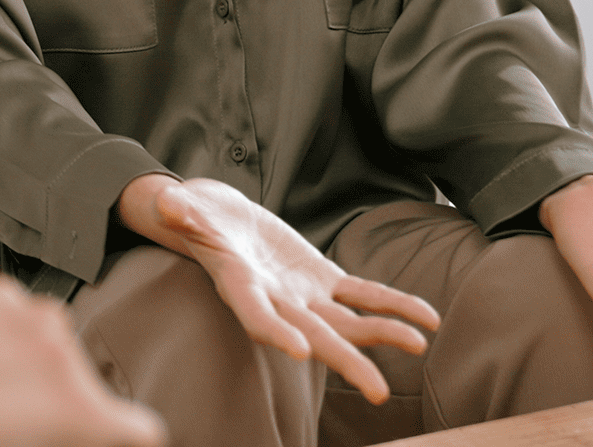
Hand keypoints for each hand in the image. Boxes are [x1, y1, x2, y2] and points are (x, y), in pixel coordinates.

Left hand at [0, 276, 165, 446]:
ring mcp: (27, 313)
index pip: (139, 431)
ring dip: (25, 372)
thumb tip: (50, 427)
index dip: (116, 438)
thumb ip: (57, 433)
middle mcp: (64, 350)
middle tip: (10, 430)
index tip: (88, 439)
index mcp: (79, 409)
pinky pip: (9, 321)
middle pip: (83, 385)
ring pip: (45, 348)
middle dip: (57, 407)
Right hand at [117, 175, 439, 404]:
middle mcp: (278, 302)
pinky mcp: (322, 278)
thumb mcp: (185, 210)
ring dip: (382, 332)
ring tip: (418, 343)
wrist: (217, 219)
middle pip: (314, 337)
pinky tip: (426, 317)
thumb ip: (180, 210)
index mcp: (242, 288)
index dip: (276, 332)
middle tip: (376, 391)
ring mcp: (304, 294)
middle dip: (346, 362)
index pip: (259, 316)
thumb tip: (166, 201)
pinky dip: (392, 303)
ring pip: (348, 321)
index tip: (298, 350)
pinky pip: (363, 294)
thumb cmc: (196, 216)